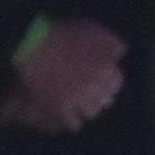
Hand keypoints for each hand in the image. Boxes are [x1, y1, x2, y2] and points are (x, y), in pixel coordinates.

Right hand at [9, 17, 128, 133]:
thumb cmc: (64, 34)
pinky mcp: (60, 108)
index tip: (103, 80)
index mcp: (105, 67)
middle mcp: (95, 85)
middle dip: (101, 96)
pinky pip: (73, 124)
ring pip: (92, 113)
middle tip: (92, 93)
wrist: (34, 44)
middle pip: (106, 100)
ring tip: (82, 106)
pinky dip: (73, 121)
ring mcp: (77, 98)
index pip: (117, 83)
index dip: (110, 81)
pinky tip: (70, 116)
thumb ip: (112, 43)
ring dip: (88, 109)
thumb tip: (120, 55)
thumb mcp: (94, 30)